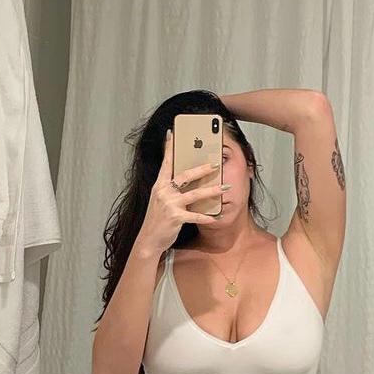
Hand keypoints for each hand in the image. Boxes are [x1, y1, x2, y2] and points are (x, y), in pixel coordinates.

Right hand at [136, 129, 227, 255]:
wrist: (148, 240)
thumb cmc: (157, 219)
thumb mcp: (160, 200)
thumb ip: (170, 188)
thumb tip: (184, 179)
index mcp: (159, 185)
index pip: (166, 163)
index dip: (169, 148)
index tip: (172, 133)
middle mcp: (163, 192)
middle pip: (185, 176)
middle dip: (202, 169)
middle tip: (216, 163)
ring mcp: (169, 205)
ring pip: (195, 194)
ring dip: (212, 191)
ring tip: (225, 188)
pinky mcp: (175, 218)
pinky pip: (195, 216)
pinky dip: (207, 217)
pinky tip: (216, 217)